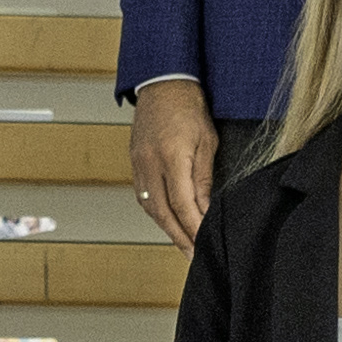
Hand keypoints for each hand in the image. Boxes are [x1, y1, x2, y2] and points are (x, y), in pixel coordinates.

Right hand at [129, 82, 216, 251]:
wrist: (162, 84)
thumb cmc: (189, 107)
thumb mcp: (207, 142)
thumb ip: (204, 178)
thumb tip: (206, 208)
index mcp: (171, 159)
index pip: (183, 206)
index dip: (194, 229)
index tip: (205, 244)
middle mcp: (150, 166)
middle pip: (164, 214)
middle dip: (181, 238)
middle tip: (194, 257)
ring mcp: (139, 166)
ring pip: (152, 209)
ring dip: (168, 229)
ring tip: (184, 245)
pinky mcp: (135, 164)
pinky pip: (145, 197)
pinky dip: (158, 214)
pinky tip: (169, 221)